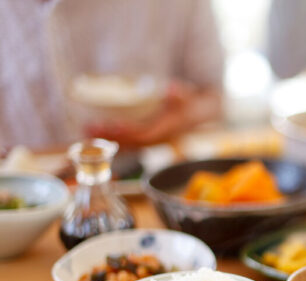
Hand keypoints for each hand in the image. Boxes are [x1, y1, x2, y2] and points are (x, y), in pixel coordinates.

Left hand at [85, 81, 220, 146]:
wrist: (196, 115)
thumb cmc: (189, 103)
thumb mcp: (187, 96)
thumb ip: (178, 93)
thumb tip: (170, 88)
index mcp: (166, 130)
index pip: (144, 134)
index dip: (128, 132)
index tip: (113, 125)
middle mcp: (157, 138)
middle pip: (130, 141)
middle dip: (110, 135)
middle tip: (89, 128)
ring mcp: (151, 140)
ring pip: (126, 143)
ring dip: (106, 138)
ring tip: (86, 129)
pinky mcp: (146, 138)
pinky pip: (126, 142)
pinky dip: (110, 138)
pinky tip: (96, 132)